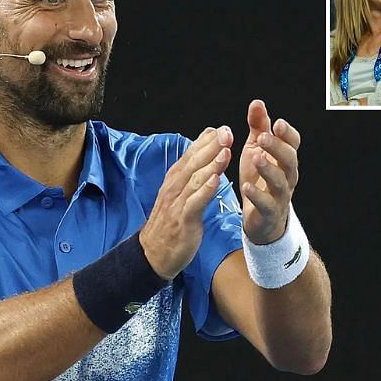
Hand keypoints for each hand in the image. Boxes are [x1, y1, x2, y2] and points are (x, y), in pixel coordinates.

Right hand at [139, 126, 233, 279]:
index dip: (207, 141)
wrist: (154, 253)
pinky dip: (205, 190)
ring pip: (195, 179)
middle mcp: (175, 186)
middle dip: (211, 146)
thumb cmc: (171, 221)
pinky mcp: (183, 219)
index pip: (192, 154)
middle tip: (227, 132)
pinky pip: (195, 202)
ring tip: (225, 151)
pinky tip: (215, 181)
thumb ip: (193, 174)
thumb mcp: (181, 193)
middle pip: (194, 162)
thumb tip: (207, 152)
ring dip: (211, 164)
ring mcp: (177, 202)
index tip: (222, 128)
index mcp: (176, 179)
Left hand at [239, 99, 300, 243]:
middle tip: (263, 136)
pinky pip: (267, 204)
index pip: (293, 143)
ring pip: (280, 181)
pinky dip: (257, 195)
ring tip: (255, 156)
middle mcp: (287, 176)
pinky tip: (247, 186)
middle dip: (277, 147)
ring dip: (268, 168)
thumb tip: (257, 103)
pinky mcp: (269, 213)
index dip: (287, 133)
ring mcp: (280, 195)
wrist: (261, 219)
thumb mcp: (256, 150)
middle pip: (289, 160)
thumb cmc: (259, 180)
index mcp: (284, 159)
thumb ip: (258, 127)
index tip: (277, 122)